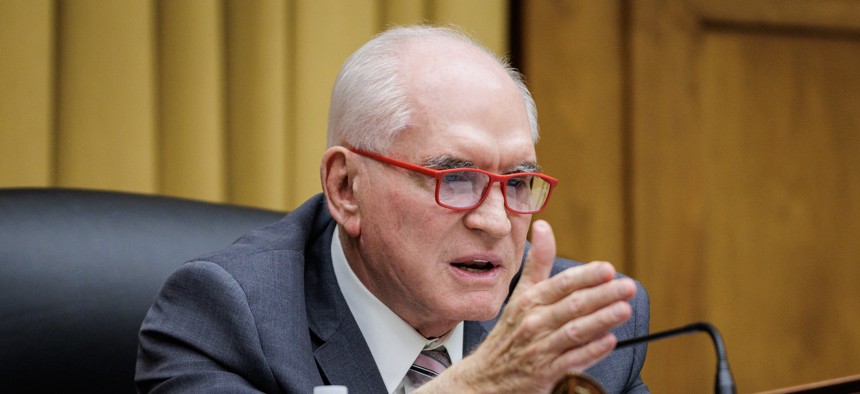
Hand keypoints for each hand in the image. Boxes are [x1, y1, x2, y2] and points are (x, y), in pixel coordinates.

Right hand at [418, 220, 636, 392]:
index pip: (561, 284)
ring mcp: (539, 348)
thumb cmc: (510, 331)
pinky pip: (572, 360)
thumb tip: (543, 225)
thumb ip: (538, 262)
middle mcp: (533, 322)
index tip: (607, 269)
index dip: (585, 276)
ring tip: (623, 309)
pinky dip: (591, 351)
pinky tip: (609, 341)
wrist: (486, 377)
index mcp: (529, 300)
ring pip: (574, 331)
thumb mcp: (521, 294)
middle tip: (627, 287)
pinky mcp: (545, 373)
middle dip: (602, 295)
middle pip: (572, 306)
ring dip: (601, 320)